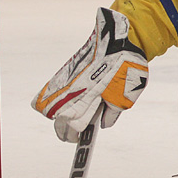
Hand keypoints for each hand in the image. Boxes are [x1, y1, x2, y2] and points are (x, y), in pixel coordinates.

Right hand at [32, 7, 148, 141]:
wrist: (118, 39)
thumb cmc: (126, 67)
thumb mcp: (126, 95)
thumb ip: (112, 112)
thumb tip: (102, 124)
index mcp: (88, 96)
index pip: (71, 123)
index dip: (74, 133)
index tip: (78, 138)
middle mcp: (72, 88)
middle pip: (57, 117)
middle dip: (64, 130)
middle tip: (73, 134)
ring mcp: (66, 79)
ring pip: (50, 105)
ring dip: (58, 116)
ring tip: (70, 120)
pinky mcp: (65, 71)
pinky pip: (52, 91)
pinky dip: (56, 101)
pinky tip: (67, 104)